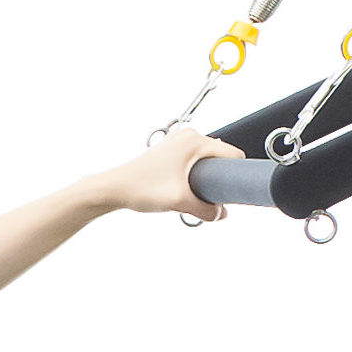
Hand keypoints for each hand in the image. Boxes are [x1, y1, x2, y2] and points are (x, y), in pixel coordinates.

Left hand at [92, 129, 242, 221]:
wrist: (113, 189)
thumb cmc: (140, 188)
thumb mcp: (179, 201)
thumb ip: (206, 210)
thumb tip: (221, 215)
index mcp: (195, 141)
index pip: (232, 155)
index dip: (238, 176)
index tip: (235, 194)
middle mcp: (188, 136)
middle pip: (220, 159)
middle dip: (220, 180)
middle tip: (211, 199)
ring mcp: (179, 142)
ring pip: (207, 162)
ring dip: (206, 181)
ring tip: (194, 196)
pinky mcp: (171, 151)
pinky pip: (195, 163)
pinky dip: (195, 178)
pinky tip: (186, 191)